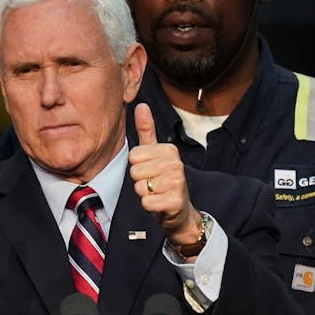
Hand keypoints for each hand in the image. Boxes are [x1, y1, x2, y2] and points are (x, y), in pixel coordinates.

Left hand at [127, 103, 196, 245]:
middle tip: (154, 184)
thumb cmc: (164, 180)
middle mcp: (176, 164)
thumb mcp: (155, 154)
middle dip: (140, 181)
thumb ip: (146, 130)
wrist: (180, 209)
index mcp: (169, 150)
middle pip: (135, 171)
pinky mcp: (174, 201)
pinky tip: (160, 204)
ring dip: (145, 194)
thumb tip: (141, 105)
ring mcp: (177, 183)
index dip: (137, 166)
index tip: (150, 170)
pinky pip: (146, 202)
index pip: (133, 156)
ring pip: (140, 187)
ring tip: (157, 193)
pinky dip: (149, 206)